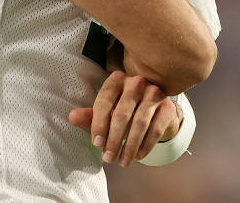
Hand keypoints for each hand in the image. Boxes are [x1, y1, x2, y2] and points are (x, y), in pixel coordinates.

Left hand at [68, 70, 182, 166]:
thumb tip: (71, 117)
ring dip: (130, 146)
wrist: (155, 109)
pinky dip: (145, 146)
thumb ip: (90, 115)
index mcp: (118, 79)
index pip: (105, 99)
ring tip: (123, 161)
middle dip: (114, 139)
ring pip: (140, 123)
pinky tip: (138, 156)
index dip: (99, 123)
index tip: (96, 143)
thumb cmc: (125, 109)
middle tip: (108, 158)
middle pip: (122, 113)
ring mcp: (155, 93)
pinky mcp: (168, 106)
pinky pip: (156, 129)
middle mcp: (137, 82)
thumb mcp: (106, 111)